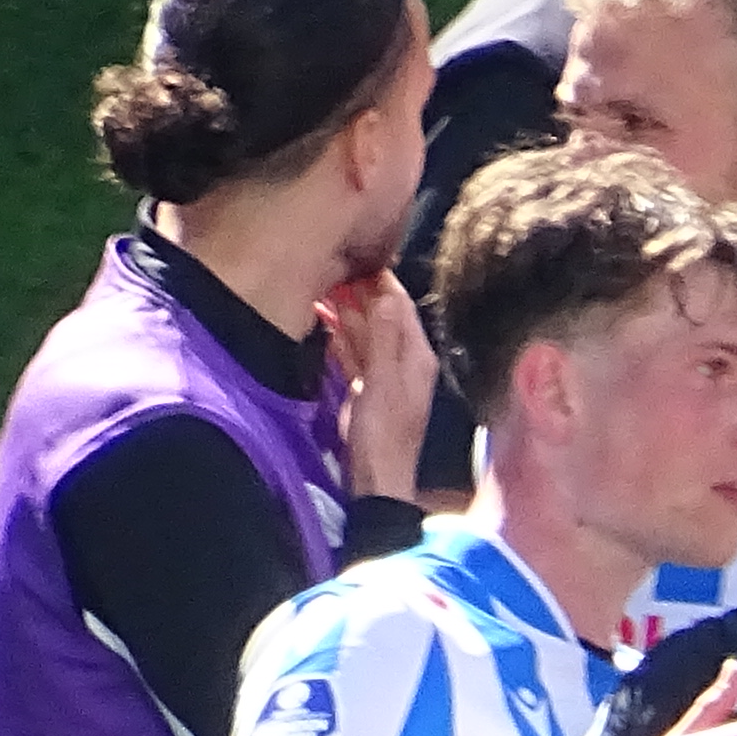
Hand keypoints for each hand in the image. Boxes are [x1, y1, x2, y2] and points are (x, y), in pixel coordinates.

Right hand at [322, 272, 440, 505]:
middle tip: (330, 264)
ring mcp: (384, 376)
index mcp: (416, 356)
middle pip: (381, 316)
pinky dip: (339, 337)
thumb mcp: (381, 382)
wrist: (375, 481)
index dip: (381, 280)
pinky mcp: (365, 389)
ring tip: (320, 283)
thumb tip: (384, 294)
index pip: (400, 306)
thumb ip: (383, 338)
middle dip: (358, 292)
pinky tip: (321, 319)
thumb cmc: (382, 433)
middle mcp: (404, 361)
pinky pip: (353, 354)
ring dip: (345, 312)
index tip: (358, 253)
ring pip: (365, 334)